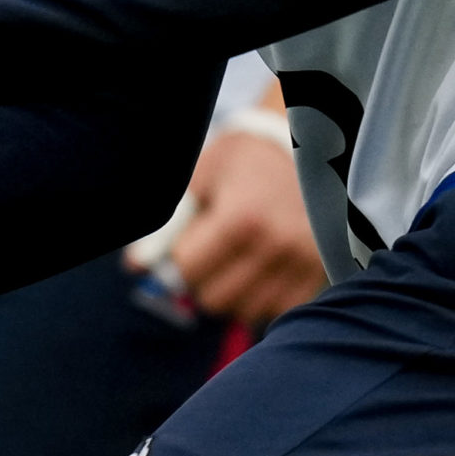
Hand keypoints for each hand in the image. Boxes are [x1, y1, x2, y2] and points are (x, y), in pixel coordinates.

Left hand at [141, 101, 330, 327]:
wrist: (310, 144)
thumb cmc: (246, 158)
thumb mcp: (202, 175)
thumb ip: (168, 222)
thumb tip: (135, 268)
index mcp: (241, 217)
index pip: (187, 269)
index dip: (179, 258)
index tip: (189, 240)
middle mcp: (274, 245)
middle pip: (214, 299)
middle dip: (202, 281)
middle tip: (211, 254)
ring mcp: (301, 262)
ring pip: (245, 312)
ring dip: (233, 294)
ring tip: (237, 261)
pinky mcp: (319, 271)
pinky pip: (278, 310)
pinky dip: (263, 299)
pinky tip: (261, 271)